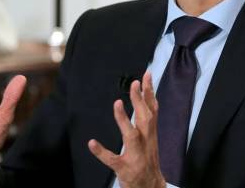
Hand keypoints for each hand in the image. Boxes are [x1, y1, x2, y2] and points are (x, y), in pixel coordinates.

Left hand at [88, 72, 165, 187]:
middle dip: (140, 100)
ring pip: (131, 136)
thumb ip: (147, 120)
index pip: (152, 110)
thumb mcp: (151, 139)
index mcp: (151, 135)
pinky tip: (92, 143)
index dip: (150, 92)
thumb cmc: (148, 161)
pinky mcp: (124, 169)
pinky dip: (102, 152)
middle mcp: (146, 143)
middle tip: (134, 83)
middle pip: (145, 119)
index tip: (146, 75)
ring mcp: (135, 156)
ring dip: (124, 120)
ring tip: (117, 104)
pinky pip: (112, 160)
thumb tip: (145, 97)